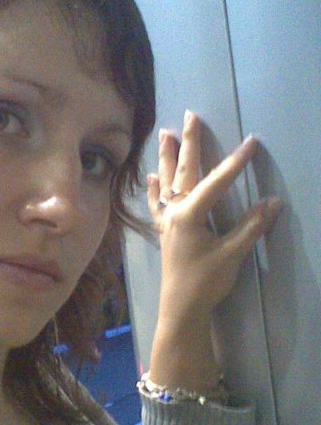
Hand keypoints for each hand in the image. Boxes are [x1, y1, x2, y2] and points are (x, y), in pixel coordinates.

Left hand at [147, 110, 281, 321]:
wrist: (180, 307)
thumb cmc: (204, 281)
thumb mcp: (231, 255)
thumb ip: (251, 227)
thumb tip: (273, 202)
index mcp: (190, 214)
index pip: (216, 181)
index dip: (235, 162)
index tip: (251, 141)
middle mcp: (174, 212)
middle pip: (183, 171)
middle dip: (189, 142)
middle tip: (188, 116)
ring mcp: (166, 221)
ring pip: (166, 181)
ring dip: (166, 158)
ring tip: (164, 134)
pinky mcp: (164, 231)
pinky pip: (156, 203)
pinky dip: (154, 189)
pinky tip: (150, 178)